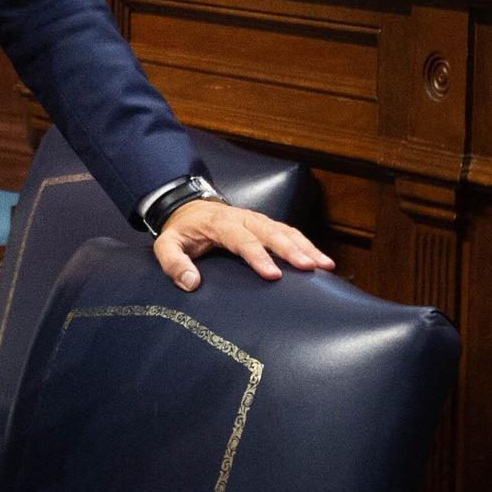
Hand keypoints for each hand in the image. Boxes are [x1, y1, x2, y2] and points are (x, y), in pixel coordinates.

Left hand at [153, 200, 335, 290]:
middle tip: (309, 267)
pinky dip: (306, 244)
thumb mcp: (166, 244)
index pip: (241, 239)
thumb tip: (191, 283)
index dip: (258, 256)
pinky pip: (289, 232)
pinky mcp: (266, 225)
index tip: (273, 275)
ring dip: (305, 246)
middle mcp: (243, 218)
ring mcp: (257, 220)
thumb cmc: (182, 232)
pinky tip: (322, 260)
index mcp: (220, 223)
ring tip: (324, 265)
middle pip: (270, 232)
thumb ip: (173, 262)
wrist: (188, 209)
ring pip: (284, 230)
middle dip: (291, 249)